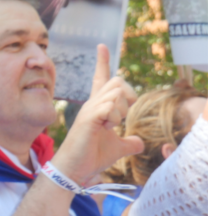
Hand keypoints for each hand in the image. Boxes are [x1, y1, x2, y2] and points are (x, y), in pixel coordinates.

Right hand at [51, 45, 142, 183]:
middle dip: (128, 99)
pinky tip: (106, 128)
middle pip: (118, 82)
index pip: (101, 78)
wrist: (75, 169)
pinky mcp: (88, 118)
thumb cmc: (92, 157)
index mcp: (98, 107)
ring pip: (117, 93)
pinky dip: (114, 118)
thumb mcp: (118, 148)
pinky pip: (110, 107)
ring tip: (110, 126)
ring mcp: (90, 109)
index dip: (102, 62)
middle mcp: (92, 103)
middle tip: (119, 119)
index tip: (102, 46)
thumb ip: (129, 142)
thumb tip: (139, 142)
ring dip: (121, 112)